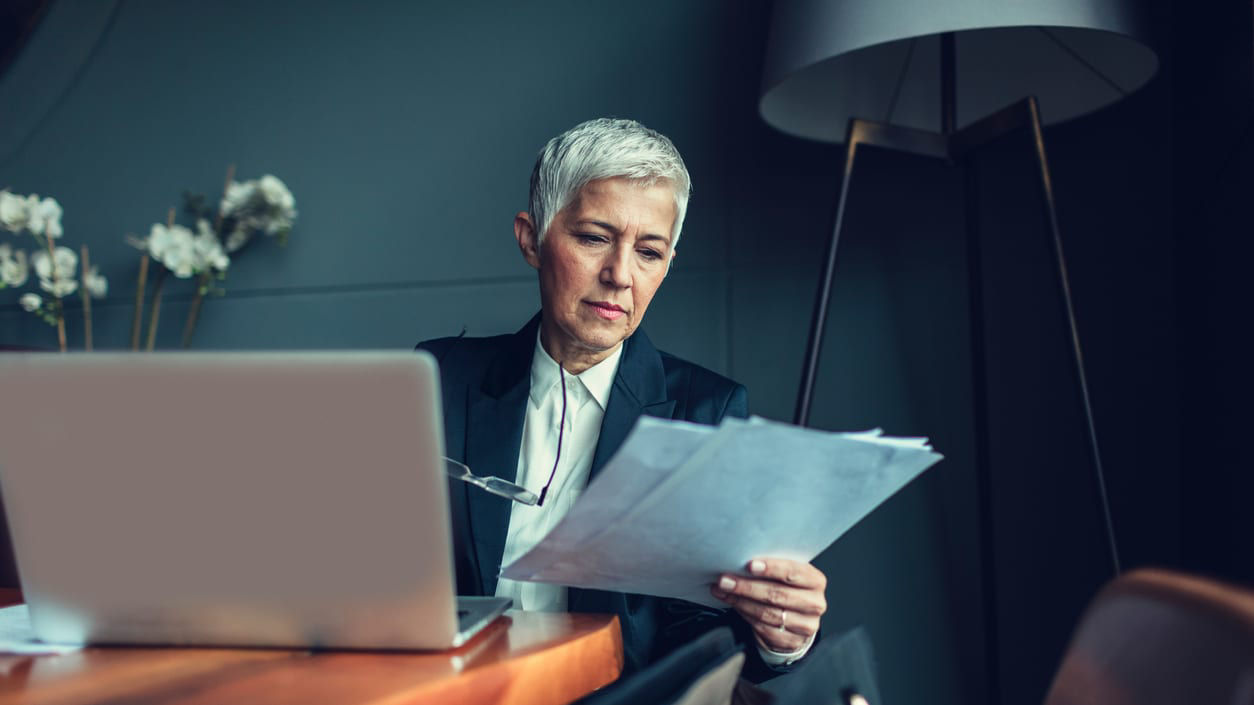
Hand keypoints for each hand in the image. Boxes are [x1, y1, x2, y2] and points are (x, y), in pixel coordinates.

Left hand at [710, 557, 826, 652]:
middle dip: (747, 586)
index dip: (771, 568)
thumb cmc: (787, 589)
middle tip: (725, 580)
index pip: (793, 572)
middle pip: (777, 594)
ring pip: (768, 613)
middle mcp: (814, 603)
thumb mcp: (786, 575)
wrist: (796, 619)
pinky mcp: (791, 641)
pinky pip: (763, 628)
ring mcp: (805, 625)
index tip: (749, 565)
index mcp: (815, 581)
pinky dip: (744, 614)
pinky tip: (733, 604)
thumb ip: (772, 568)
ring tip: (723, 591)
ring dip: (741, 601)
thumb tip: (740, 560)